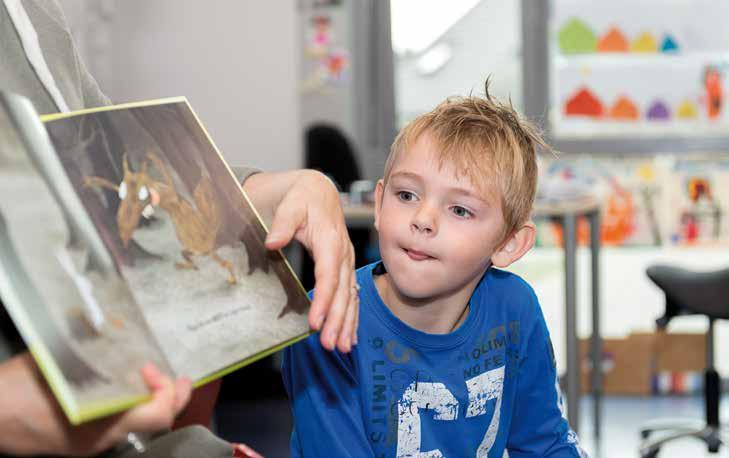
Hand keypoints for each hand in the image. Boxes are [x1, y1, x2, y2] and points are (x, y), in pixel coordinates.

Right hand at [0, 353, 191, 456]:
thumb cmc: (17, 390)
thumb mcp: (57, 363)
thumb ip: (91, 352)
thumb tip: (115, 330)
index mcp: (99, 422)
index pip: (156, 414)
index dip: (165, 390)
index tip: (150, 367)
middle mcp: (101, 439)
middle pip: (157, 422)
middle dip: (174, 397)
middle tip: (182, 378)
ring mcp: (91, 444)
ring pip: (140, 425)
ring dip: (155, 400)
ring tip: (159, 378)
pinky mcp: (81, 443)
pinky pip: (120, 426)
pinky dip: (132, 406)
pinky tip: (128, 388)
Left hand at [245, 170, 358, 351]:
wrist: (318, 189)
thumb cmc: (302, 197)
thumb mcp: (290, 204)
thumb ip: (282, 224)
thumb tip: (272, 242)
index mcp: (331, 240)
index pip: (329, 276)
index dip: (323, 300)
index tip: (316, 322)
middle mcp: (343, 254)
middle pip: (343, 292)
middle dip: (338, 320)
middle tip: (330, 344)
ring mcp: (346, 262)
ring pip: (350, 297)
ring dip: (347, 323)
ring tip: (342, 347)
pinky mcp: (345, 268)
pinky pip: (351, 295)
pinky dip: (352, 317)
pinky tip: (350, 336)